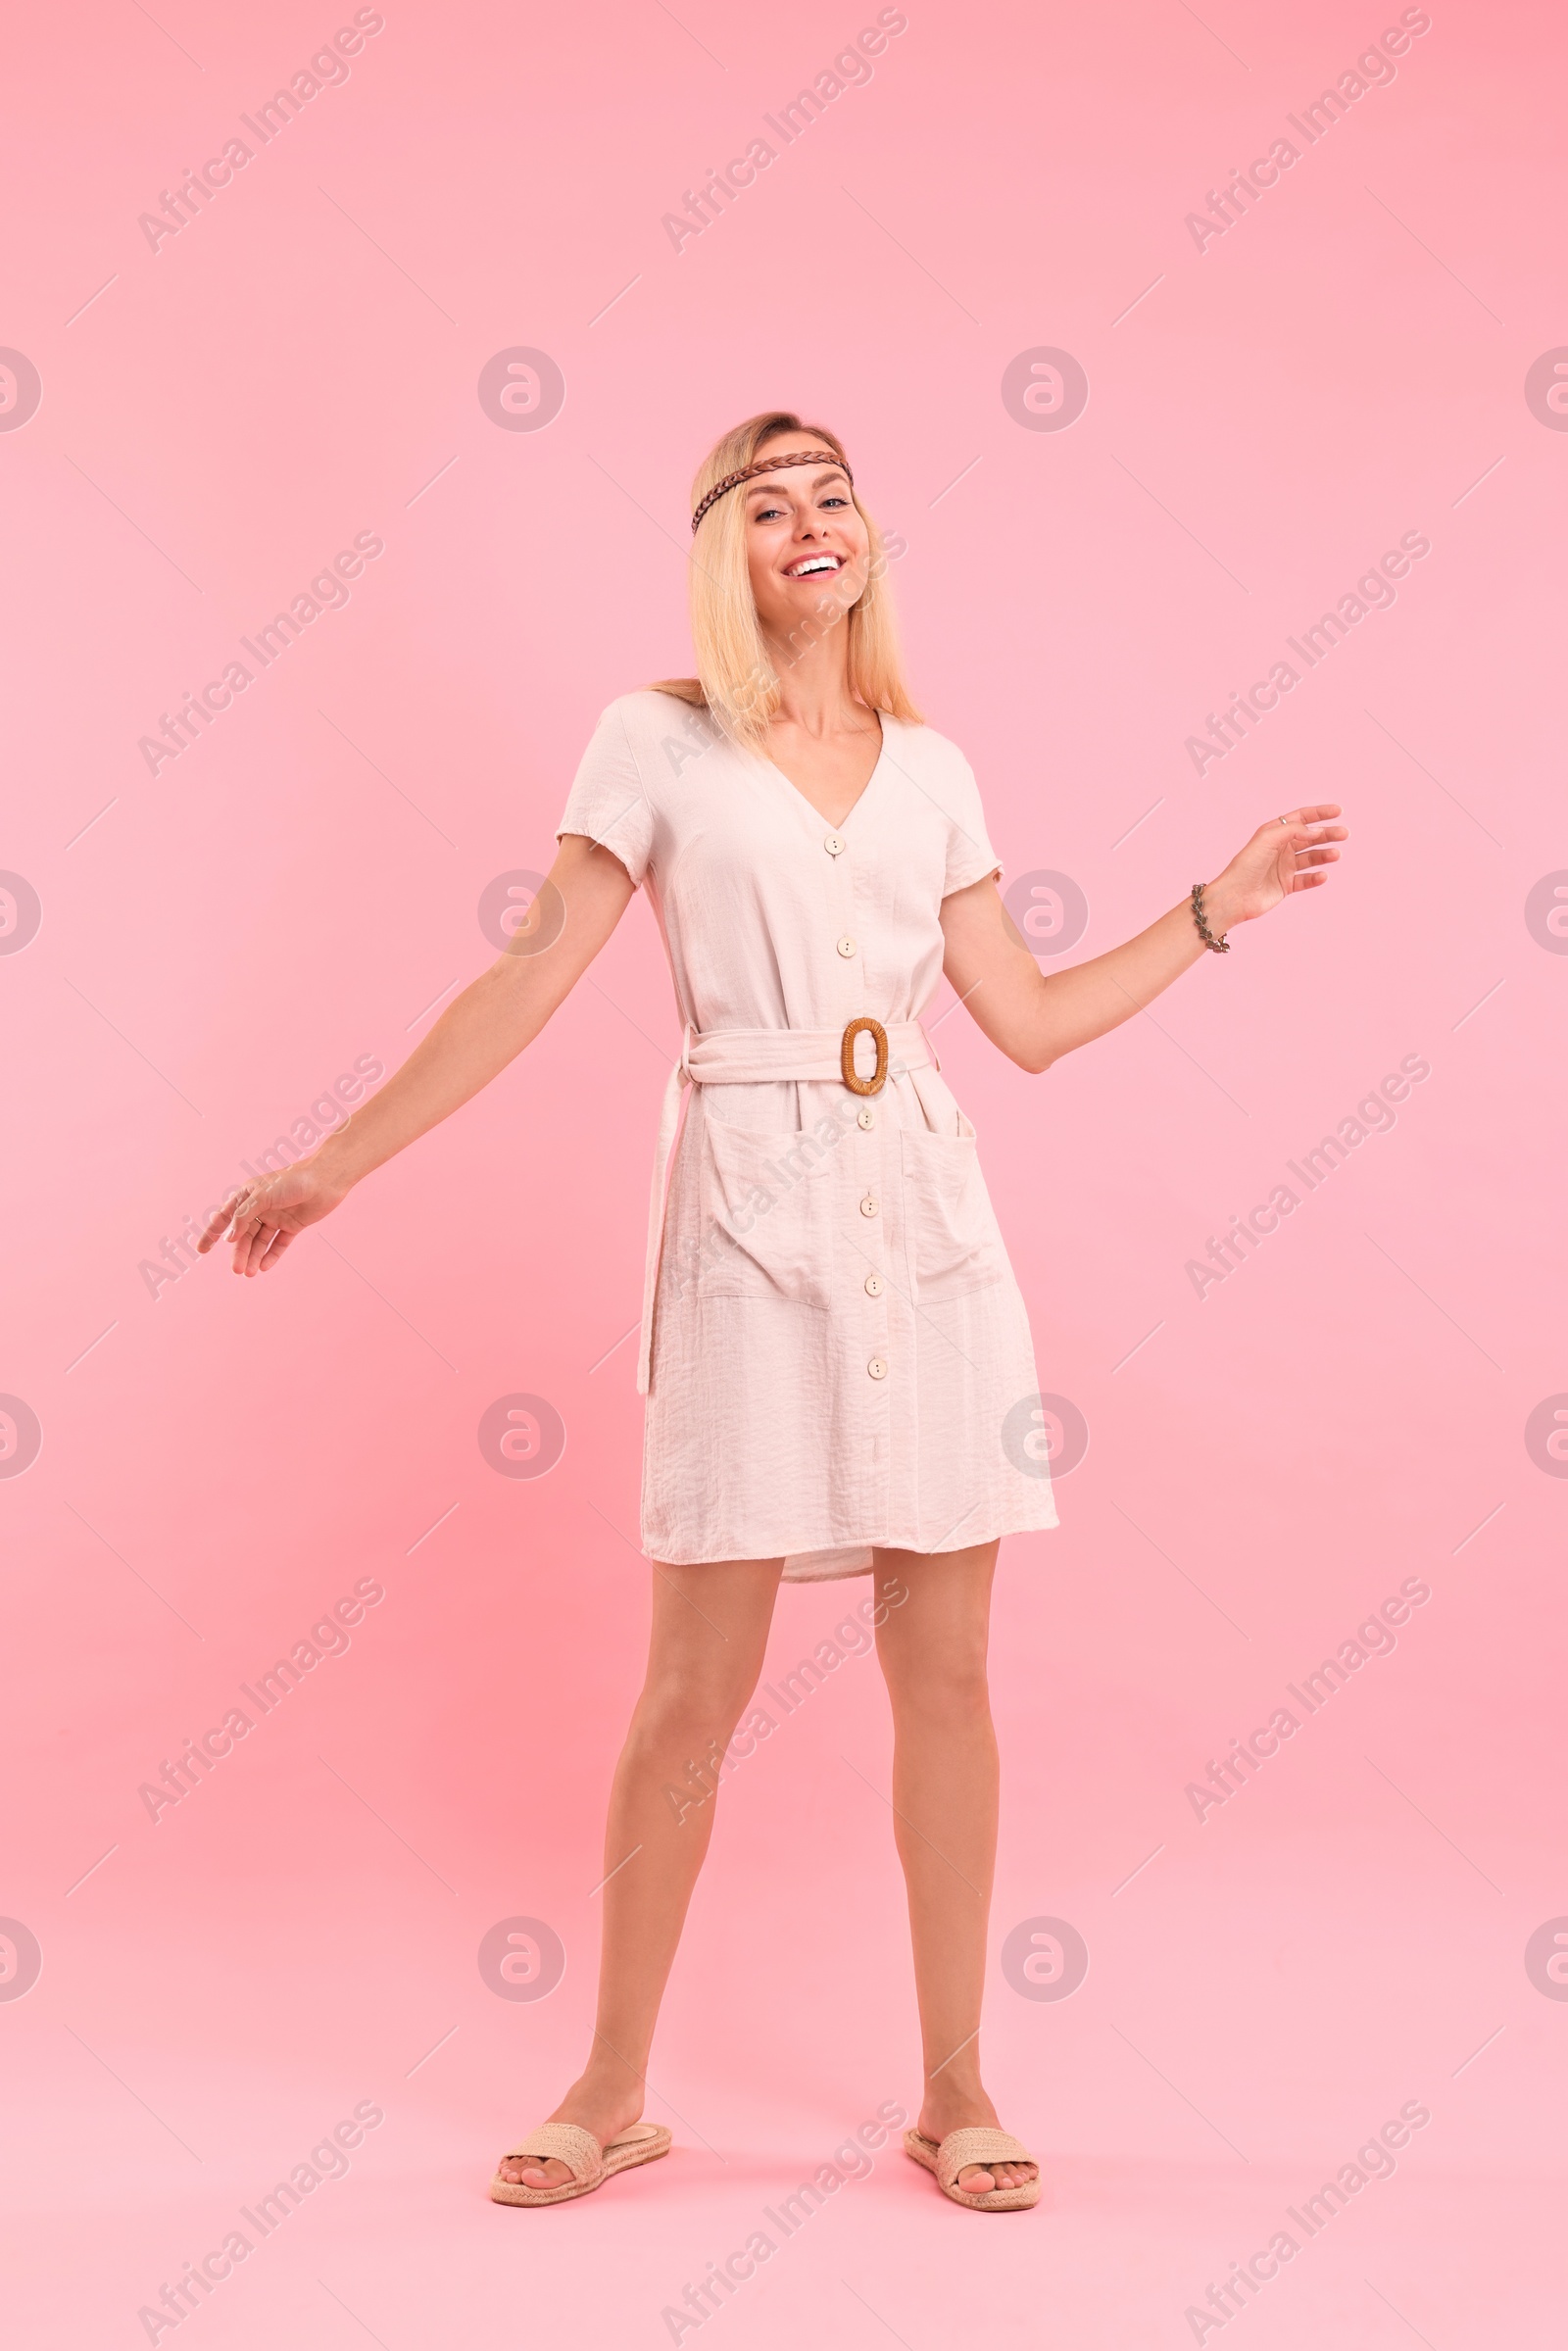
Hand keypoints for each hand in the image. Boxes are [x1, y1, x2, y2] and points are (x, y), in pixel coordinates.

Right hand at [197, 1156, 347, 1277]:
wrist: (326, 1179)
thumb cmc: (293, 1181)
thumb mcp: (263, 1196)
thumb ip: (244, 1216)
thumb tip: (230, 1238)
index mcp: (247, 1195)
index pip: (225, 1217)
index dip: (212, 1233)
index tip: (201, 1250)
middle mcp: (260, 1207)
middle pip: (244, 1235)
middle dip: (239, 1253)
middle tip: (237, 1271)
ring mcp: (276, 1216)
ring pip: (260, 1241)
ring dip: (254, 1257)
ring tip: (250, 1273)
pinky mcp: (293, 1224)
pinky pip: (279, 1243)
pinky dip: (272, 1255)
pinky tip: (265, 1267)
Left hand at [1204, 804, 1347, 933]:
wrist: (1235, 896)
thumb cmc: (1246, 865)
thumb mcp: (1268, 839)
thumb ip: (1292, 830)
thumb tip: (1315, 830)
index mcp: (1274, 833)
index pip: (1301, 819)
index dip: (1319, 814)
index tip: (1338, 811)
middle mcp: (1281, 848)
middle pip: (1310, 837)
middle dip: (1328, 834)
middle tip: (1344, 834)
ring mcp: (1284, 867)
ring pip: (1311, 858)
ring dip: (1325, 855)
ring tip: (1335, 855)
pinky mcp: (1286, 885)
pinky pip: (1307, 880)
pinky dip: (1316, 878)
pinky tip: (1322, 876)